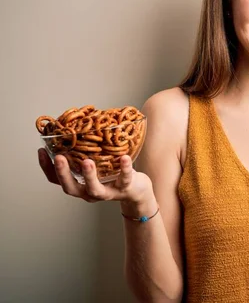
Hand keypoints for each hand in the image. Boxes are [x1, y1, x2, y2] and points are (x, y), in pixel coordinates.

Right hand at [37, 148, 152, 203]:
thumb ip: (85, 153)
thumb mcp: (96, 163)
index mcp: (79, 184)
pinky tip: (125, 157)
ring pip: (94, 189)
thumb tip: (76, 126)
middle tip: (58, 158)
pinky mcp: (125, 188)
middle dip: (63, 173)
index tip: (41, 151)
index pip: (56, 180)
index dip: (47, 167)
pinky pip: (124, 179)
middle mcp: (89, 192)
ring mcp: (106, 192)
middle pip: (70, 188)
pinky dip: (124, 169)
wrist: (136, 190)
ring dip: (89, 175)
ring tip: (87, 162)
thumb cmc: (112, 173)